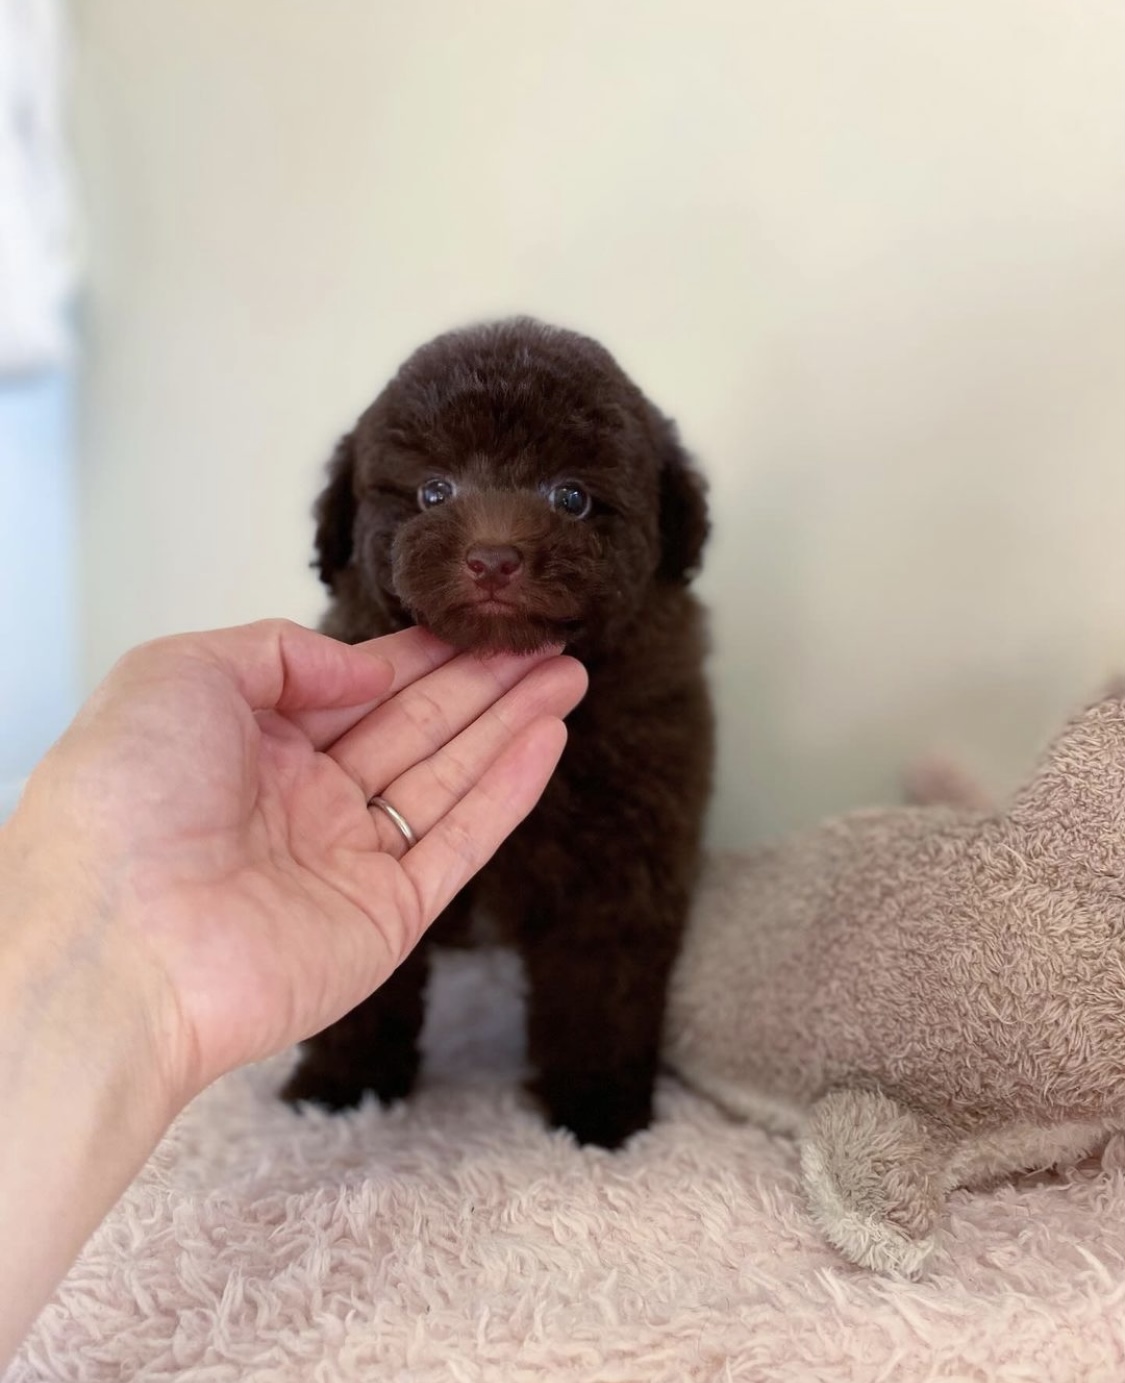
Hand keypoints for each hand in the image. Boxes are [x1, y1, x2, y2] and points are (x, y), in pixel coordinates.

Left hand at [5, 619, 586, 1108]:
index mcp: (248, 745)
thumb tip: (360, 668)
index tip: (477, 623)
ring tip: (568, 676)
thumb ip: (276, 651)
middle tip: (545, 641)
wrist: (114, 945)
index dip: (422, 655)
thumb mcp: (178, 674)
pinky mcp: (385, 918)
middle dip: (483, 682)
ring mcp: (345, 862)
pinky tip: (547, 739)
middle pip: (416, 727)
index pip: (357, 689)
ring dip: (509, 725)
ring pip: (448, 777)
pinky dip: (506, 792)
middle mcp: (300, 802)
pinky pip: (459, 842)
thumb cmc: (121, 802)